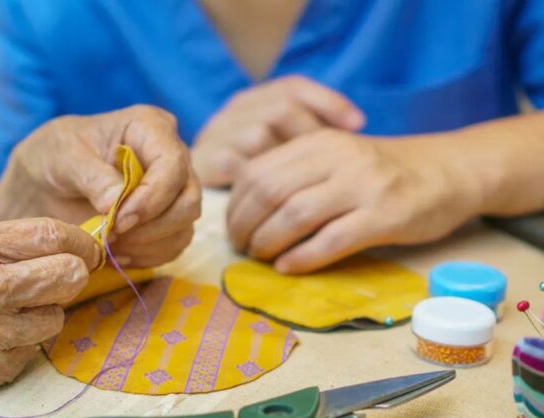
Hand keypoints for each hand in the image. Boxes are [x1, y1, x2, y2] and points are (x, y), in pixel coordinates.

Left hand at [0, 105, 200, 267]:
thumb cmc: (55, 156)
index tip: (119, 220)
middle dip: (153, 226)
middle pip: (189, 200)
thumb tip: (116, 203)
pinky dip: (146, 256)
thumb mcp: (63, 157)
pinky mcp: (167, 221)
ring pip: (184, 227)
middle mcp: (171, 158)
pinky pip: (173, 247)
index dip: (152, 197)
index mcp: (150, 128)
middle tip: (112, 235)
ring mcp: (173, 192)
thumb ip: (90, 176)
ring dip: (148, 245)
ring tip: (110, 244)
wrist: (46, 183)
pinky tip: (116, 252)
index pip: (173, 164)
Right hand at [0, 217, 99, 417]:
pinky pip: (34, 351)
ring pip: (57, 318)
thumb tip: (65, 242)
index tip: (87, 247)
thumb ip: (1, 242)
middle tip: (64, 277)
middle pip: (68, 276)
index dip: (81, 242)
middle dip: (72, 275)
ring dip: (45, 314)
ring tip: (14, 312)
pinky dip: (22, 344)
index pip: (52, 236)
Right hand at [192, 75, 363, 187]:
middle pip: (281, 107)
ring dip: (285, 163)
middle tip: (331, 165)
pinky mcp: (205, 162)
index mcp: (254, 101)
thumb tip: (358, 125)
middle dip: (309, 134)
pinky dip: (264, 186)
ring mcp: (216, 133)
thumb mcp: (280, 151)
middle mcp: (233, 110)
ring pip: (260, 135)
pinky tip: (281, 205)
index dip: (328, 102)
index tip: (358, 126)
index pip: (294, 87)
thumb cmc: (252, 182)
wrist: (184, 196)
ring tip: (307, 186)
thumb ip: (308, 137)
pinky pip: (240, 168)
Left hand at [226, 129, 481, 273]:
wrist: (451, 170)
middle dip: (246, 226)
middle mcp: (339, 159)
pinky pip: (331, 240)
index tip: (233, 228)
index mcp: (320, 142)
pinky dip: (302, 258)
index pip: (258, 171)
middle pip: (270, 193)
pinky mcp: (385, 216)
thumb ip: (300, 173)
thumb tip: (248, 211)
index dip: (236, 205)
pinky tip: (289, 267)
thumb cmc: (386, 171)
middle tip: (242, 249)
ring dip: (269, 243)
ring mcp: (363, 186)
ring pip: (295, 216)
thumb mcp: (340, 157)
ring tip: (262, 259)